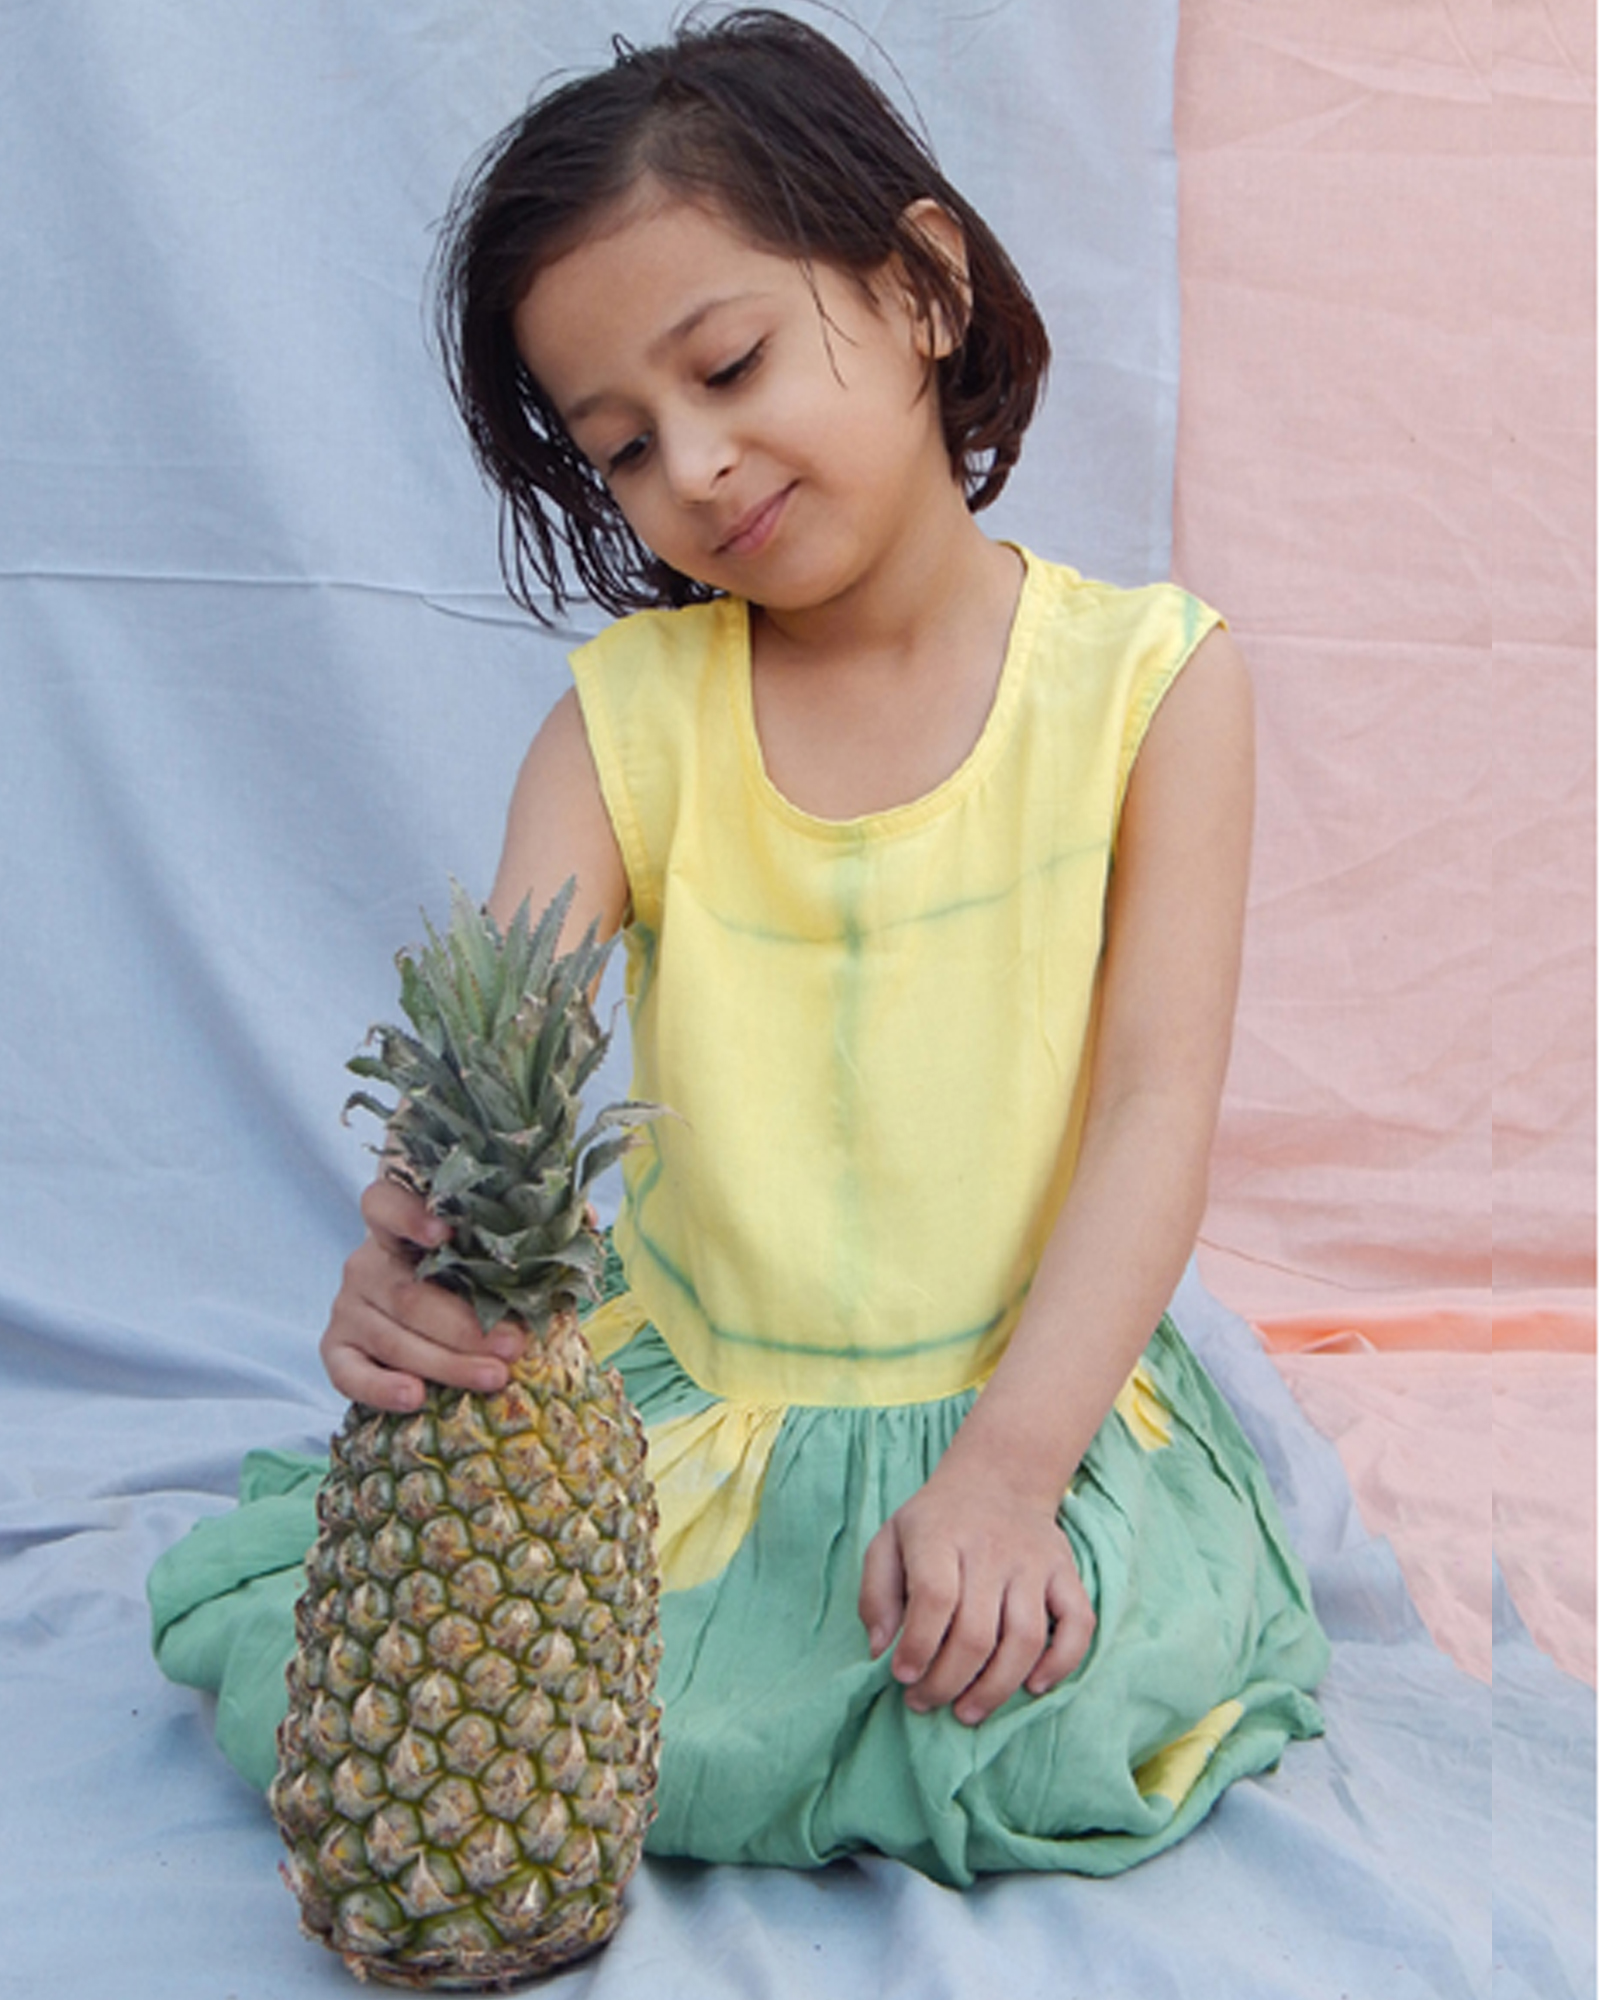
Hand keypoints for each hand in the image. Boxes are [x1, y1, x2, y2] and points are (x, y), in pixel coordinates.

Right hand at [319, 1177, 523, 1410]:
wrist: (424, 1324)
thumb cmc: (468, 1280)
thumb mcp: (493, 1258)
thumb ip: (531, 1238)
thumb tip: (588, 1222)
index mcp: (399, 1227)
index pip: (383, 1203)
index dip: (408, 1215)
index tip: (445, 1231)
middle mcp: (366, 1262)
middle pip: (407, 1292)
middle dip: (464, 1324)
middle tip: (512, 1345)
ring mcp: (348, 1306)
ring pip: (392, 1336)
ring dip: (445, 1361)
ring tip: (494, 1377)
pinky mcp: (336, 1348)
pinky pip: (348, 1373)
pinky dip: (380, 1387)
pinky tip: (415, 1397)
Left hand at [858, 1459, 1093, 1725]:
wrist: (999, 1479)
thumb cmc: (936, 1523)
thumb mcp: (889, 1541)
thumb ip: (876, 1593)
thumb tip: (880, 1650)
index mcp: (941, 1537)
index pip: (935, 1598)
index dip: (919, 1646)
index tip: (903, 1676)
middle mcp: (991, 1549)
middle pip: (976, 1632)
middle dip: (948, 1682)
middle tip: (927, 1703)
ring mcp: (1033, 1562)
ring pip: (1024, 1639)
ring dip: (995, 1688)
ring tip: (967, 1711)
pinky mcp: (1065, 1573)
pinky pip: (1077, 1624)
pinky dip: (1061, 1663)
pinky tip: (1033, 1685)